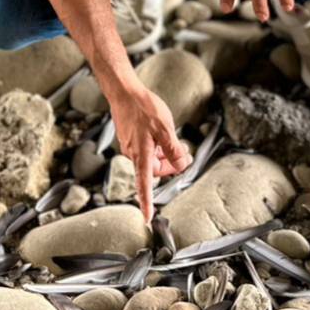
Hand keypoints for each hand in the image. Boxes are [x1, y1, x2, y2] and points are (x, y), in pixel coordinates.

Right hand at [109, 84, 191, 221]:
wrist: (124, 92)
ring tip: (173, 138)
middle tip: (185, 153)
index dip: (146, 202)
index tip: (147, 217)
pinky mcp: (130, 139)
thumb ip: (174, 150)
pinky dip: (157, 146)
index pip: (144, 184)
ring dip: (165, 153)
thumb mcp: (165, 128)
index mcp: (141, 155)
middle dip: (171, 164)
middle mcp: (133, 154)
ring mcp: (131, 146)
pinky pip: (147, 149)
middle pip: (155, 170)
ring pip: (152, 159)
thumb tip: (182, 166)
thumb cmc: (143, 108)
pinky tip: (161, 132)